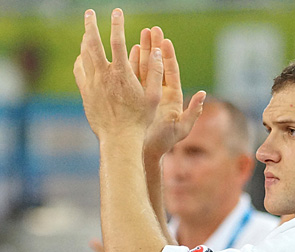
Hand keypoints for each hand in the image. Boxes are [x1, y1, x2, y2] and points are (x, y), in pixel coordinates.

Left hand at [73, 9, 161, 140]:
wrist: (118, 138)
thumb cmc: (140, 119)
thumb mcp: (153, 97)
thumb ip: (154, 72)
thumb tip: (156, 53)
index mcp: (121, 74)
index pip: (117, 42)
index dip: (117, 25)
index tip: (118, 12)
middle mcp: (103, 75)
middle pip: (93, 43)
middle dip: (90, 25)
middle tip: (89, 13)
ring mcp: (91, 83)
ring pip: (84, 55)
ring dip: (85, 40)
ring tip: (87, 31)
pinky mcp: (85, 92)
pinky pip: (80, 69)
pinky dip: (81, 58)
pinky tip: (83, 56)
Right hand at [130, 27, 205, 161]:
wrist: (145, 151)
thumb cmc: (164, 142)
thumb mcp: (181, 128)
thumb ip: (193, 112)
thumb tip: (203, 94)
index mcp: (173, 97)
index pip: (171, 72)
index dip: (168, 56)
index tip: (166, 41)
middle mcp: (160, 91)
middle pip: (158, 64)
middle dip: (155, 46)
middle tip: (152, 29)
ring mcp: (146, 92)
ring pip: (145, 67)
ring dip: (143, 50)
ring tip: (140, 34)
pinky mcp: (134, 95)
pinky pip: (133, 76)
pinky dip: (131, 63)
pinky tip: (128, 50)